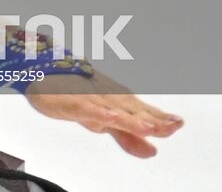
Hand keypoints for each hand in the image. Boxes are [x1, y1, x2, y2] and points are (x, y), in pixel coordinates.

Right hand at [25, 71, 183, 157]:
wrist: (42, 71)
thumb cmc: (75, 95)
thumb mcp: (104, 122)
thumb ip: (128, 137)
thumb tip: (153, 151)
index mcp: (119, 102)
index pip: (144, 112)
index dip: (161, 118)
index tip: (179, 122)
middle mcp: (109, 99)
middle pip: (134, 111)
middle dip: (153, 119)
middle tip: (174, 125)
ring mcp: (91, 99)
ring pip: (114, 110)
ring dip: (132, 119)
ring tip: (150, 128)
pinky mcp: (73, 102)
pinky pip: (87, 108)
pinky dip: (99, 112)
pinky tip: (110, 117)